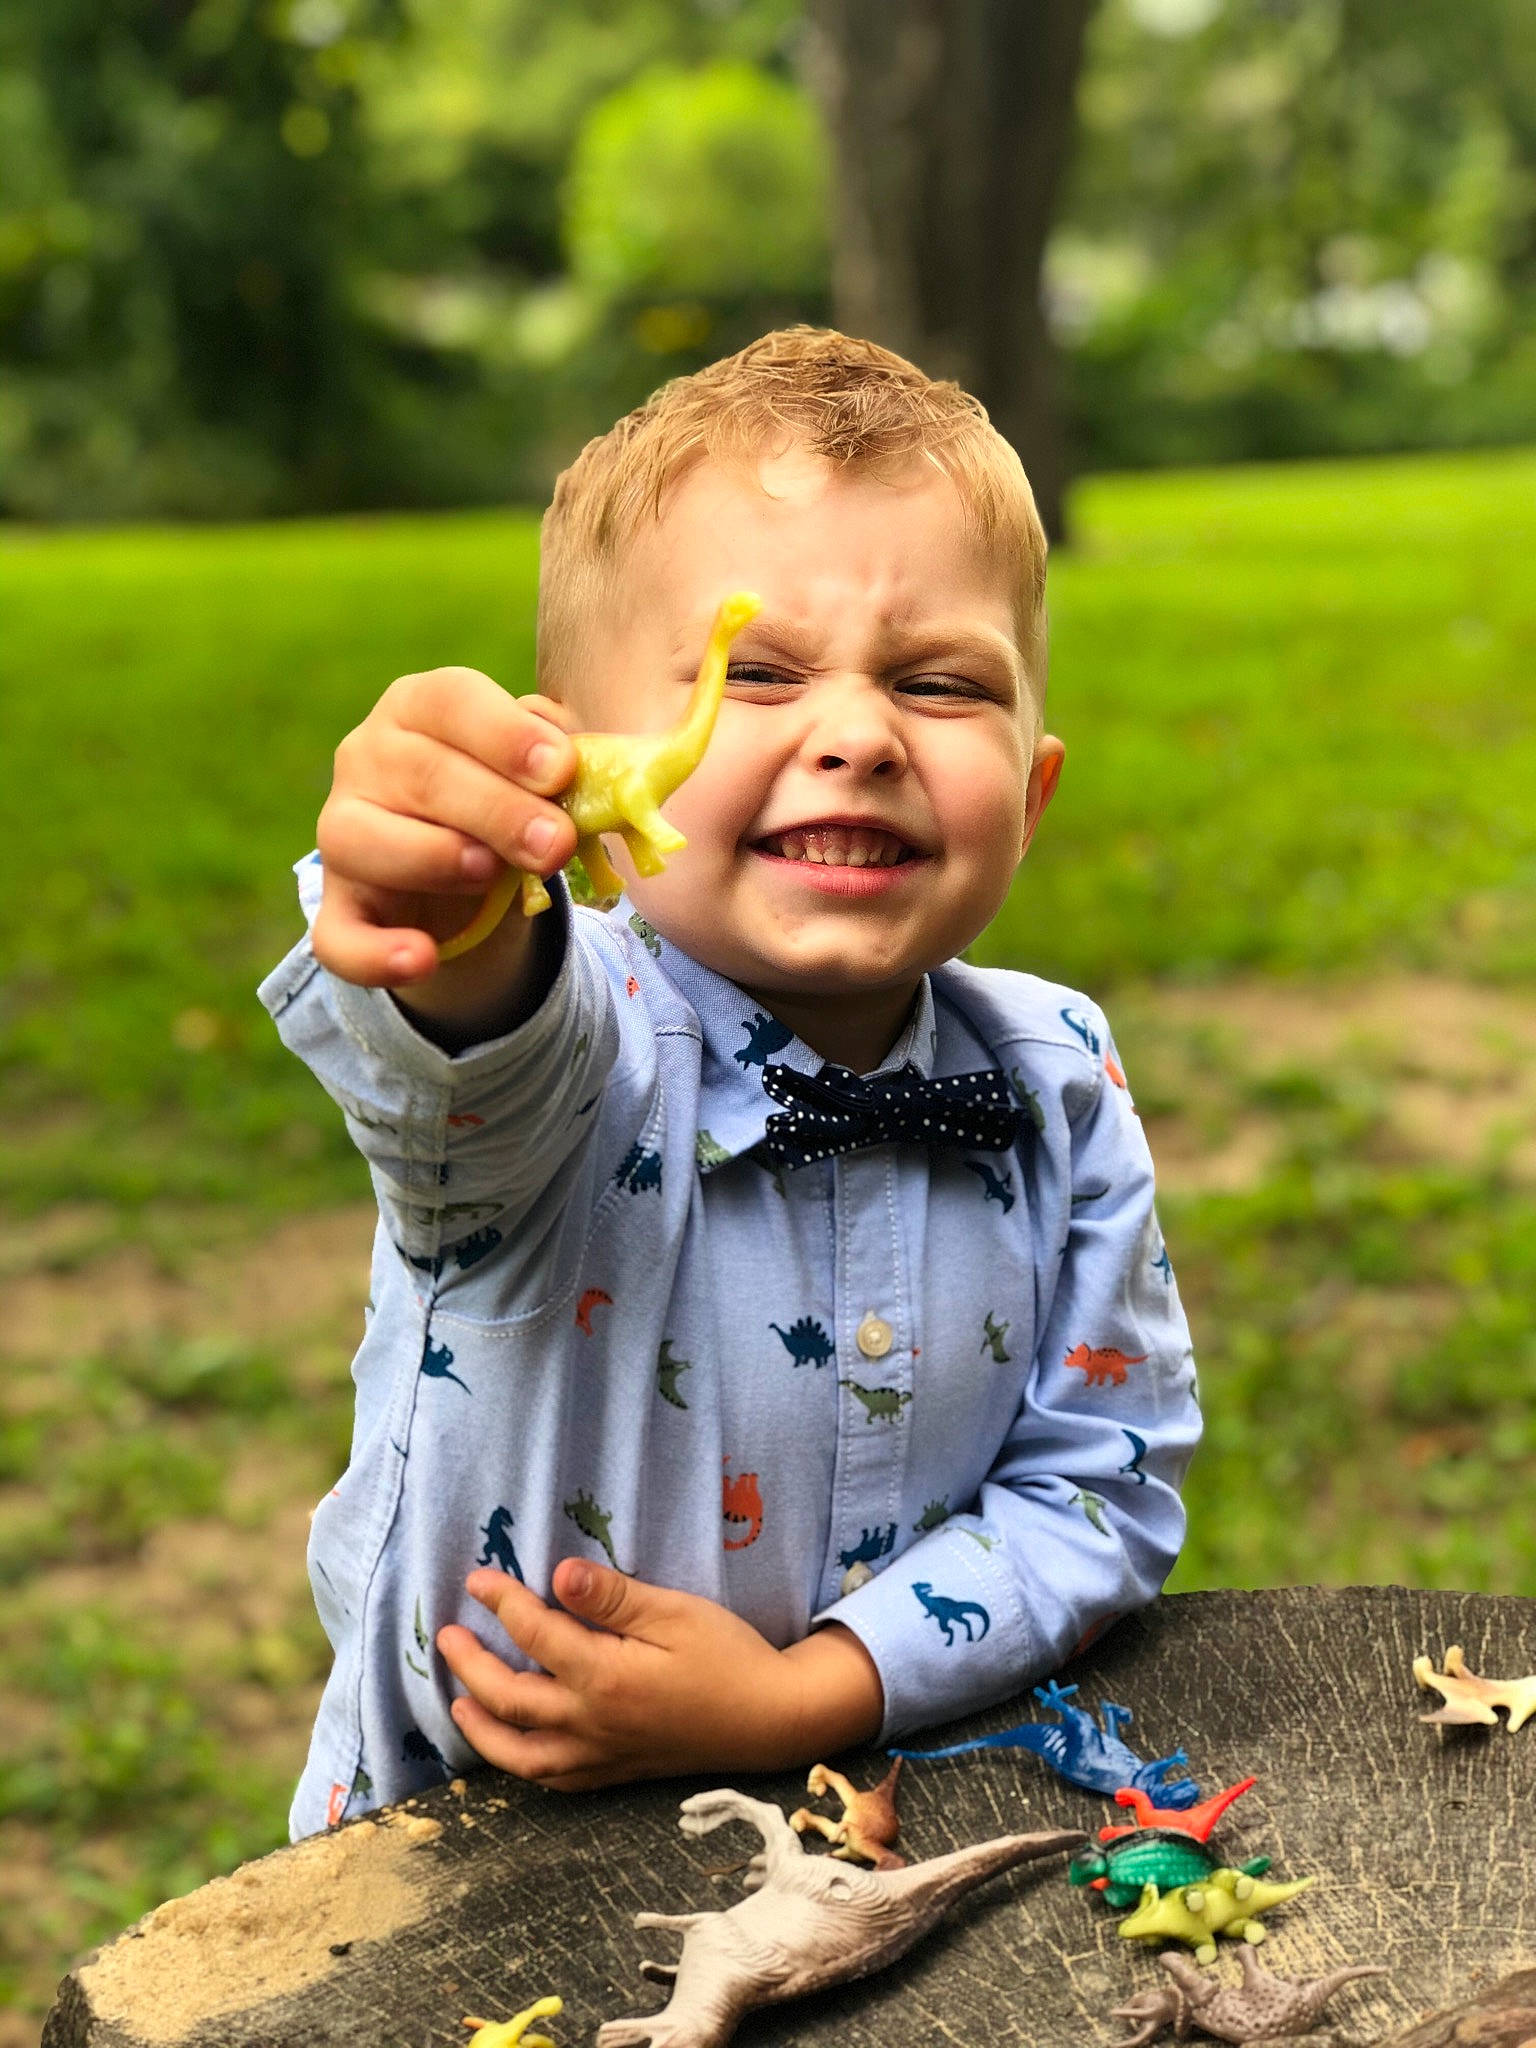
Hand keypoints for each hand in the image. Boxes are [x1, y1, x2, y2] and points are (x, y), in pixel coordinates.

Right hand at [311, 670, 578, 987]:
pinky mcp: (339, 906)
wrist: (472, 879)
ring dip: (432, 857)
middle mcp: (367, 757)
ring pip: (361, 839)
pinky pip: (337, 935)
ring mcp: (342, 832)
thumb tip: (588, 765)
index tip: (560, 770)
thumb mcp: (539, 774)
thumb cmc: (507, 800)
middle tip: (555, 844)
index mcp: (421, 708)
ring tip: (489, 874)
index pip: (450, 699)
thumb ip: (562, 759)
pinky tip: (422, 958)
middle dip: (497, 810)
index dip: (506, 733)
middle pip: (422, 773)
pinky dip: (374, 953)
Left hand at [436, 1560, 883, 1791]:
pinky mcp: (617, 1773)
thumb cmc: (728, 1654)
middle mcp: (592, 1723)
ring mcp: (602, 1755)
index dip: (501, 1602)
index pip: (534, 1634)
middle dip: (470, 1667)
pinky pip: (554, 1780)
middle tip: (447, 1637)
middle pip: (509, 1699)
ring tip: (459, 1703)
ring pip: (521, 1755)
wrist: (771, 1718)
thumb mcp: (675, 1611)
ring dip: (482, 1730)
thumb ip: (612, 1597)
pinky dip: (523, 1765)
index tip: (478, 1579)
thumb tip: (556, 1575)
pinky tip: (516, 1747)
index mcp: (604, 1676)